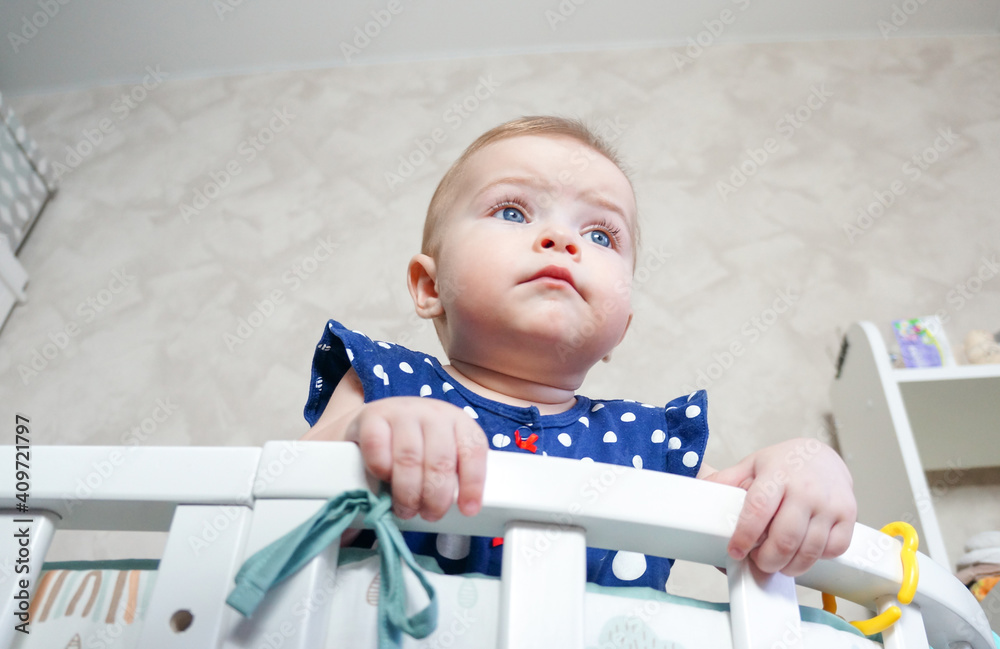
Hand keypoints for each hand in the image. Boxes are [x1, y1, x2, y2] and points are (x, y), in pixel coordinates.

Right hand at [345, 397, 488, 521]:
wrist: (376, 419)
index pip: (473, 450)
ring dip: (408, 494)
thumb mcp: (441, 453)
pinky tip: (384, 480)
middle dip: (435, 498)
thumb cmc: (416, 443)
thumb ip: (453, 473)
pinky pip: (378, 448)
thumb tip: (461, 507)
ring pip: (409, 459)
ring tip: (406, 510)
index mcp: (459, 420)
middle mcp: (433, 413)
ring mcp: (402, 412)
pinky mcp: (372, 415)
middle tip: (429, 515)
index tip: (468, 510)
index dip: (472, 484)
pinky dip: (381, 471)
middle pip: (440, 462)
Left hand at [702, 438, 856, 575]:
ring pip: (809, 549)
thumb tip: (699, 488)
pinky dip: (817, 558)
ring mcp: (829, 503)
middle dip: (767, 560)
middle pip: (785, 538)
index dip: (745, 535)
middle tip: (759, 562)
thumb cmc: (785, 464)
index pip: (758, 509)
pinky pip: (833, 549)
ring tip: (779, 563)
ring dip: (790, 566)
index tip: (736, 551)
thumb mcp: (752, 465)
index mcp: (776, 475)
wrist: (823, 456)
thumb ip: (727, 480)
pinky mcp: (848, 515)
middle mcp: (805, 489)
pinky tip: (804, 551)